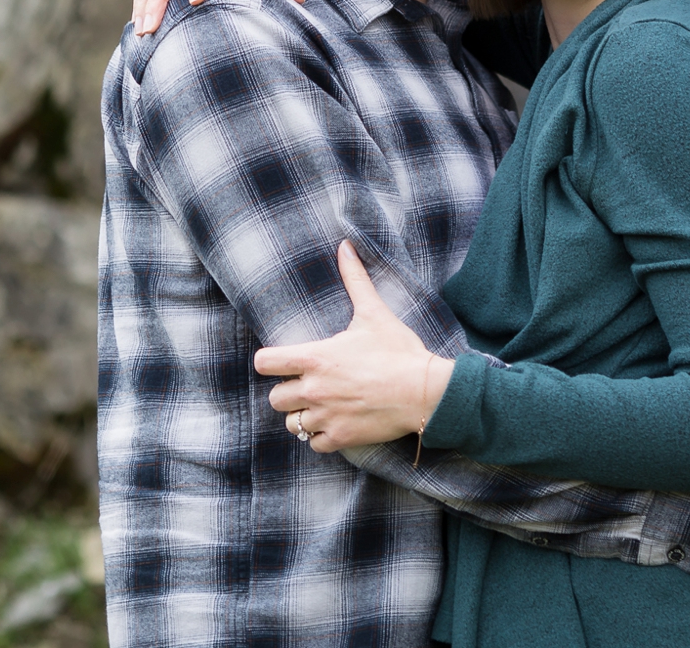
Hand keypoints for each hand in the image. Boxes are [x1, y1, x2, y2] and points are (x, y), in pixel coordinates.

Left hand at [253, 242, 452, 451]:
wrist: (425, 391)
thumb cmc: (398, 350)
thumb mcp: (374, 312)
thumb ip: (355, 279)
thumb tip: (345, 246)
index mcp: (315, 358)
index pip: (265, 363)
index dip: (270, 362)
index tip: (282, 362)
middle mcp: (313, 389)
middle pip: (275, 399)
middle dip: (289, 392)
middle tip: (308, 386)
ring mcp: (325, 416)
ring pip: (292, 425)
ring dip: (304, 416)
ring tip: (321, 406)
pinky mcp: (341, 437)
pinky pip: (315, 444)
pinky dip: (322, 436)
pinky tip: (336, 423)